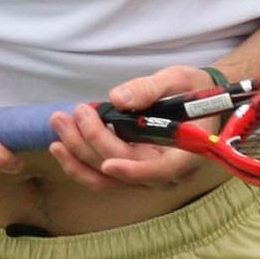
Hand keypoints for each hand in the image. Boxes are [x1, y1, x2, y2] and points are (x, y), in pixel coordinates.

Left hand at [48, 63, 224, 189]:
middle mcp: (165, 174)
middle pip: (124, 168)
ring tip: (59, 125)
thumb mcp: (179, 80)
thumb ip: (150, 88)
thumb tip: (118, 99)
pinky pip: (100, 177)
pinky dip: (78, 164)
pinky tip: (60, 146)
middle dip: (93, 142)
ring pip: (106, 178)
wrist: (200, 103)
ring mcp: (145, 176)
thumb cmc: (194, 92)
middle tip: (73, 114)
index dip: (134, 171)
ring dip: (77, 155)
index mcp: (186, 155)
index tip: (109, 163)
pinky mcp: (129, 171)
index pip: (160, 171)